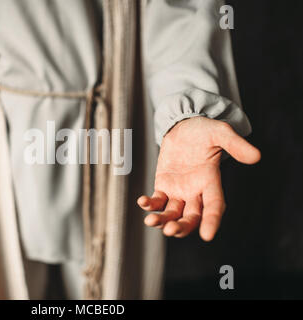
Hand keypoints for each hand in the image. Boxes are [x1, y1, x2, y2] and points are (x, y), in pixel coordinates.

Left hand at [137, 117, 260, 240]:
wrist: (183, 126)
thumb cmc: (203, 130)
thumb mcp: (220, 133)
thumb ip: (235, 145)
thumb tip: (255, 157)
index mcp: (211, 182)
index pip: (215, 206)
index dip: (212, 221)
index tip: (207, 236)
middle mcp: (196, 192)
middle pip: (192, 217)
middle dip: (182, 227)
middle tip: (171, 230)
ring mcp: (179, 191)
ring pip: (172, 214)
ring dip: (163, 220)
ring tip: (151, 221)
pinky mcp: (163, 186)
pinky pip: (157, 200)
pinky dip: (150, 204)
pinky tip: (143, 202)